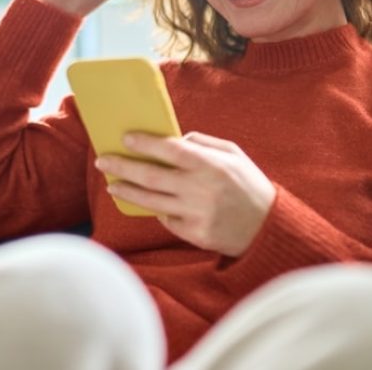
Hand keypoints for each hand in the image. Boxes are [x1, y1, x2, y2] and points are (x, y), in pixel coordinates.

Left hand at [95, 132, 277, 256]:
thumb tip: (174, 139)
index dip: (145, 143)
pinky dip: (156, 210)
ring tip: (112, 185)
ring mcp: (196, 214)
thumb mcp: (234, 155)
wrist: (268, 227)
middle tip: (103, 160)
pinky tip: (148, 203)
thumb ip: (204, 143)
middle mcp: (200, 189)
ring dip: (127, 191)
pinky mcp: (194, 234)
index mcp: (211, 165)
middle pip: (151, 176)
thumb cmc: (249, 184)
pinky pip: (166, 219)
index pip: (170, 150)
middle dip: (123, 166)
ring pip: (151, 201)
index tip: (125, 138)